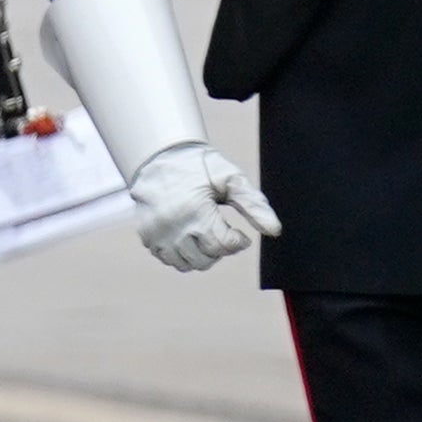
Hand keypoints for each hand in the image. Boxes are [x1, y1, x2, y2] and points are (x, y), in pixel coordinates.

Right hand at [127, 142, 279, 274]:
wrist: (161, 157)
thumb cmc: (200, 166)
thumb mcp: (231, 179)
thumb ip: (253, 205)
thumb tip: (274, 230)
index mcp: (194, 211)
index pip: (223, 245)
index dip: (238, 242)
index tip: (242, 235)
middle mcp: (171, 227)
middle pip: (206, 259)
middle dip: (222, 249)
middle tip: (226, 232)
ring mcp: (156, 235)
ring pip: (187, 264)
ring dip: (204, 255)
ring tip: (209, 235)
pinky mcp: (147, 238)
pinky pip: (169, 259)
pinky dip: (184, 254)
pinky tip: (192, 236)